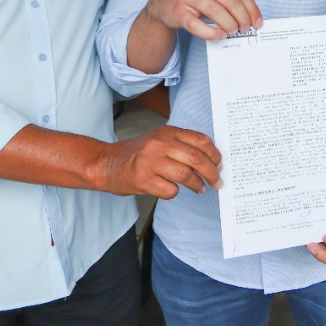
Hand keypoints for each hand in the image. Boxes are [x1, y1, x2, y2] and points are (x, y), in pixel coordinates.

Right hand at [92, 125, 222, 198]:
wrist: (106, 163)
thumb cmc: (136, 154)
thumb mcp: (159, 139)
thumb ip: (181, 144)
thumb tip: (210, 159)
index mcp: (166, 132)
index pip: (200, 140)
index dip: (214, 154)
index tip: (219, 164)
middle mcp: (159, 144)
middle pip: (196, 158)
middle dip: (212, 173)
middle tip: (217, 181)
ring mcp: (150, 162)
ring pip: (186, 175)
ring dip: (197, 185)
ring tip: (200, 189)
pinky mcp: (143, 180)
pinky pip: (170, 190)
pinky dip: (175, 193)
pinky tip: (171, 190)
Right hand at [145, 0, 260, 40]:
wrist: (163, 2)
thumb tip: (252, 15)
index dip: (251, 8)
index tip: (257, 21)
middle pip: (230, 1)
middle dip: (243, 18)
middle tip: (246, 28)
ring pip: (217, 13)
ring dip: (230, 25)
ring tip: (233, 31)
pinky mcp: (179, 11)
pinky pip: (199, 26)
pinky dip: (213, 33)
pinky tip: (220, 35)